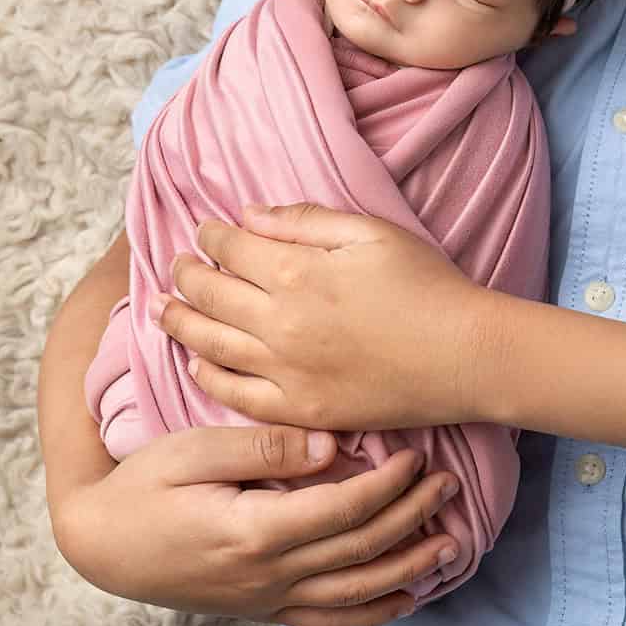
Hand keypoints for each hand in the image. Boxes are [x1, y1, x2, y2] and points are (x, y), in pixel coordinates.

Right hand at [50, 423, 460, 625]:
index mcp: (255, 530)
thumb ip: (263, 446)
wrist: (100, 544)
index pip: (343, 509)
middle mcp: (268, 574)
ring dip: (406, 567)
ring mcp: (266, 598)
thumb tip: (330, 445)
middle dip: (412, 516)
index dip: (388, 484)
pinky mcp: (261, 607)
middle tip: (449, 484)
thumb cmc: (144, 485)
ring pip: (354, 592)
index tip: (417, 455)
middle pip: (360, 549)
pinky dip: (371, 612)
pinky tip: (404, 597)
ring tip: (448, 542)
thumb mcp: (193, 449)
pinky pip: (327, 620)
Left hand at [159, 203, 492, 432]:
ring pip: (210, 343)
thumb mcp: (370, 232)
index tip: (204, 230)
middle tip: (175, 265)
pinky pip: (235, 395)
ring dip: (179, 321)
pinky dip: (208, 375)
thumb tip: (248, 215)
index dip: (210, 235)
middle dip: (186, 274)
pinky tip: (196, 361)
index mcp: (297, 271)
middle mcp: (279, 323)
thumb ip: (304, 221)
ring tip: (161, 309)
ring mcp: (285, 371)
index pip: (231, 247)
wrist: (465, 356)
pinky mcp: (300, 410)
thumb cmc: (426, 285)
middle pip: (210, 294)